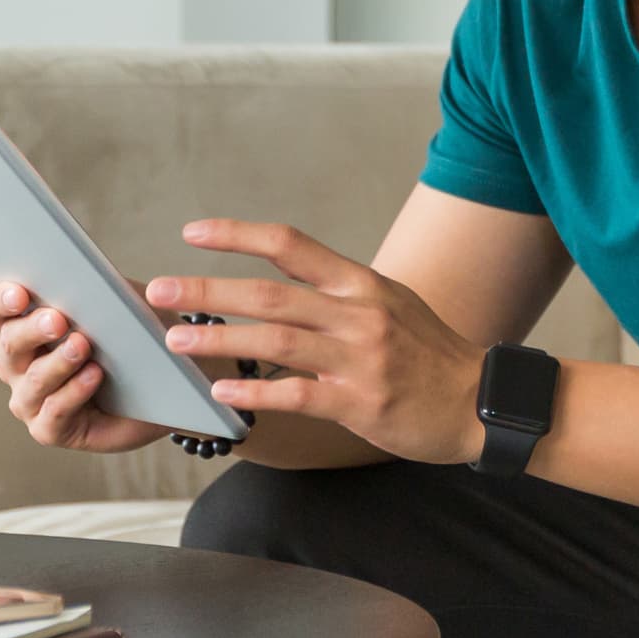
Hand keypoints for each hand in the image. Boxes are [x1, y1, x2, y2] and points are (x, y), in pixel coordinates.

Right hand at [0, 279, 170, 454]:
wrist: (161, 388)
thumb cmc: (131, 338)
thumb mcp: (116, 303)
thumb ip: (94, 288)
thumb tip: (80, 273)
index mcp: (22, 324)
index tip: (21, 294)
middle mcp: (16, 363)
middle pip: (10, 342)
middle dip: (33, 329)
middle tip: (58, 319)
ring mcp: (28, 399)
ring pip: (32, 379)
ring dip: (57, 362)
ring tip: (83, 346)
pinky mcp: (48, 429)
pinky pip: (53, 412)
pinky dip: (74, 392)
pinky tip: (94, 375)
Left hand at [146, 220, 485, 466]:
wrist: (480, 403)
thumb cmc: (429, 354)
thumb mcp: (390, 303)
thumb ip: (337, 294)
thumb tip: (279, 285)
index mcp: (360, 283)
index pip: (289, 245)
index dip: (236, 235)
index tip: (191, 234)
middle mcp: (358, 314)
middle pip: (269, 294)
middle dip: (206, 291)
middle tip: (158, 291)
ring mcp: (359, 359)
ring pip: (275, 342)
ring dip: (219, 340)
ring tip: (177, 343)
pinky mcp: (361, 403)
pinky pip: (297, 395)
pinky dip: (255, 393)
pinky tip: (223, 395)